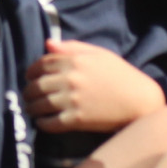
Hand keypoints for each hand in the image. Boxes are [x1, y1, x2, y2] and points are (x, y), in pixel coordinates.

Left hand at [25, 40, 165, 132]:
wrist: (139, 100)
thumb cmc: (121, 74)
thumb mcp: (99, 54)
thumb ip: (72, 47)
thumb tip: (48, 44)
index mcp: (76, 60)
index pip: (42, 63)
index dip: (32, 71)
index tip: (29, 77)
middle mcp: (71, 79)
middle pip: (37, 85)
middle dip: (28, 91)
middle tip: (28, 96)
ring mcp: (72, 100)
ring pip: (39, 105)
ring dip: (31, 108)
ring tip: (31, 110)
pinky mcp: (76, 120)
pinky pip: (49, 123)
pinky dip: (42, 123)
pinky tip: (42, 122)